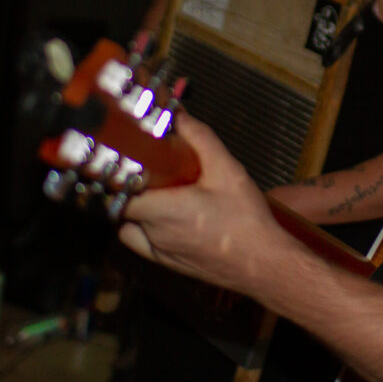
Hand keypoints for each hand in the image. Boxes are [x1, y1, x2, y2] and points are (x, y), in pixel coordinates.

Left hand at [118, 112, 297, 292]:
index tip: (127, 158)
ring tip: (157, 194)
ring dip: (136, 210)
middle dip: (132, 187)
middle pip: (123, 207)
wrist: (264, 264)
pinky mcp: (168, 264)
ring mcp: (160, 252)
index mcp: (164, 210)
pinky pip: (143, 244)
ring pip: (129, 227)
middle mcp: (155, 233)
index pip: (118, 193)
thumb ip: (201, 140)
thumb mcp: (228, 171)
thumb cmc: (246, 220)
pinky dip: (145, 230)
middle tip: (149, 170)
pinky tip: (166, 218)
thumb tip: (180, 117)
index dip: (118, 174)